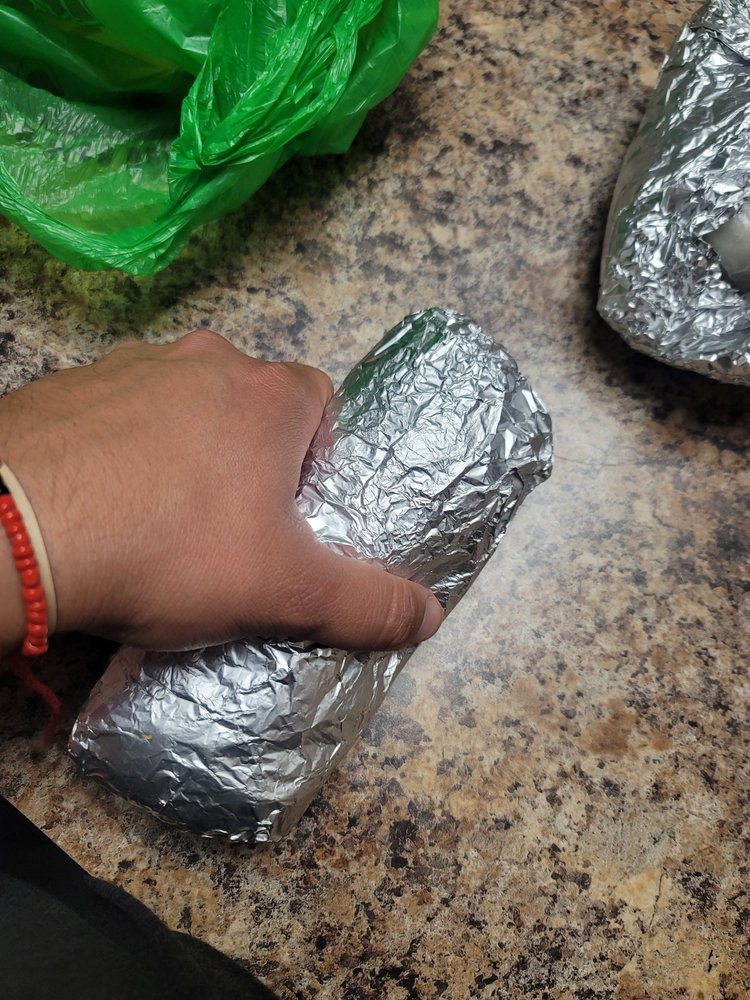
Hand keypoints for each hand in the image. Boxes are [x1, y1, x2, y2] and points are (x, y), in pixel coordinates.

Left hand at [0, 330, 441, 655]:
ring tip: (158, 520)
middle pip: (250, 404)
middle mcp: (205, 360)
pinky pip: (117, 413)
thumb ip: (364, 602)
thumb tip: (429, 616)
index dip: (315, 461)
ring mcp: (130, 364)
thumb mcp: (282, 590)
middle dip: (249, 458)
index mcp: (269, 395)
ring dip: (184, 451)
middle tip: (227, 528)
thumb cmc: (168, 548)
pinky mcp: (69, 383)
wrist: (13, 529)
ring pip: (182, 405)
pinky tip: (101, 503)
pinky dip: (121, 449)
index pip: (321, 405)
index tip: (290, 514)